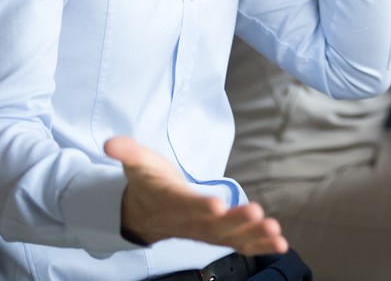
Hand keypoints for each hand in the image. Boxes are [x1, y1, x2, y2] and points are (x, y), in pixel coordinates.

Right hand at [104, 137, 288, 255]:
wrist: (144, 213)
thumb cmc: (147, 182)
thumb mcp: (137, 163)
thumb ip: (127, 153)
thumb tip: (110, 143)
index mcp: (169, 201)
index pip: (185, 204)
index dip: (200, 206)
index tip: (218, 205)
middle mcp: (188, 220)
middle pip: (212, 224)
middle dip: (235, 221)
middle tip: (257, 213)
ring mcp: (203, 231)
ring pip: (229, 237)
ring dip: (253, 235)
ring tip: (275, 231)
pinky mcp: (216, 235)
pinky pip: (238, 244)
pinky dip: (259, 245)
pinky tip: (280, 244)